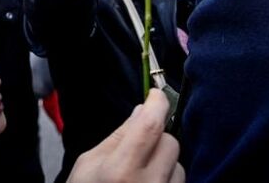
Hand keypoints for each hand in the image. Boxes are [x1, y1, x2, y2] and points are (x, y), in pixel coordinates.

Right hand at [68, 89, 184, 182]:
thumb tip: (141, 111)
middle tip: (139, 142)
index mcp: (120, 170)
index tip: (156, 94)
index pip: (150, 126)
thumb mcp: (88, 164)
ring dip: (164, 161)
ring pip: (179, 163)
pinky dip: (168, 178)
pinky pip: (180, 182)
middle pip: (170, 142)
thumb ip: (117, 137)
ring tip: (141, 173)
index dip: (157, 103)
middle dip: (157, 136)